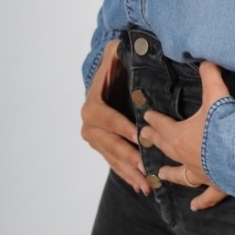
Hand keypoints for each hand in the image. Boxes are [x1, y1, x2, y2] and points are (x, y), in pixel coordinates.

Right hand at [80, 39, 150, 195]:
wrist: (108, 76)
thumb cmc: (116, 64)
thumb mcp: (115, 54)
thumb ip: (118, 53)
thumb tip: (124, 49)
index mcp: (92, 104)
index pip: (105, 118)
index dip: (121, 127)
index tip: (139, 136)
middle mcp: (89, 124)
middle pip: (109, 143)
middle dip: (127, 155)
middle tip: (145, 166)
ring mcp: (95, 139)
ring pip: (112, 157)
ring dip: (128, 171)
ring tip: (145, 183)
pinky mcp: (102, 148)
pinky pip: (113, 163)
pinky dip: (126, 175)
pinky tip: (140, 186)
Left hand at [140, 60, 229, 210]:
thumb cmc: (224, 126)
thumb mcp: (216, 94)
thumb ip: (210, 75)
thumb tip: (207, 58)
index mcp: (180, 135)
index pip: (162, 125)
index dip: (154, 119)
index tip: (146, 116)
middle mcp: (185, 156)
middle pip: (166, 147)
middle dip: (154, 140)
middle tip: (144, 137)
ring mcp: (199, 173)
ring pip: (180, 174)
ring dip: (170, 173)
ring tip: (159, 174)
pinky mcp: (216, 185)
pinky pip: (207, 195)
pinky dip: (202, 201)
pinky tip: (196, 207)